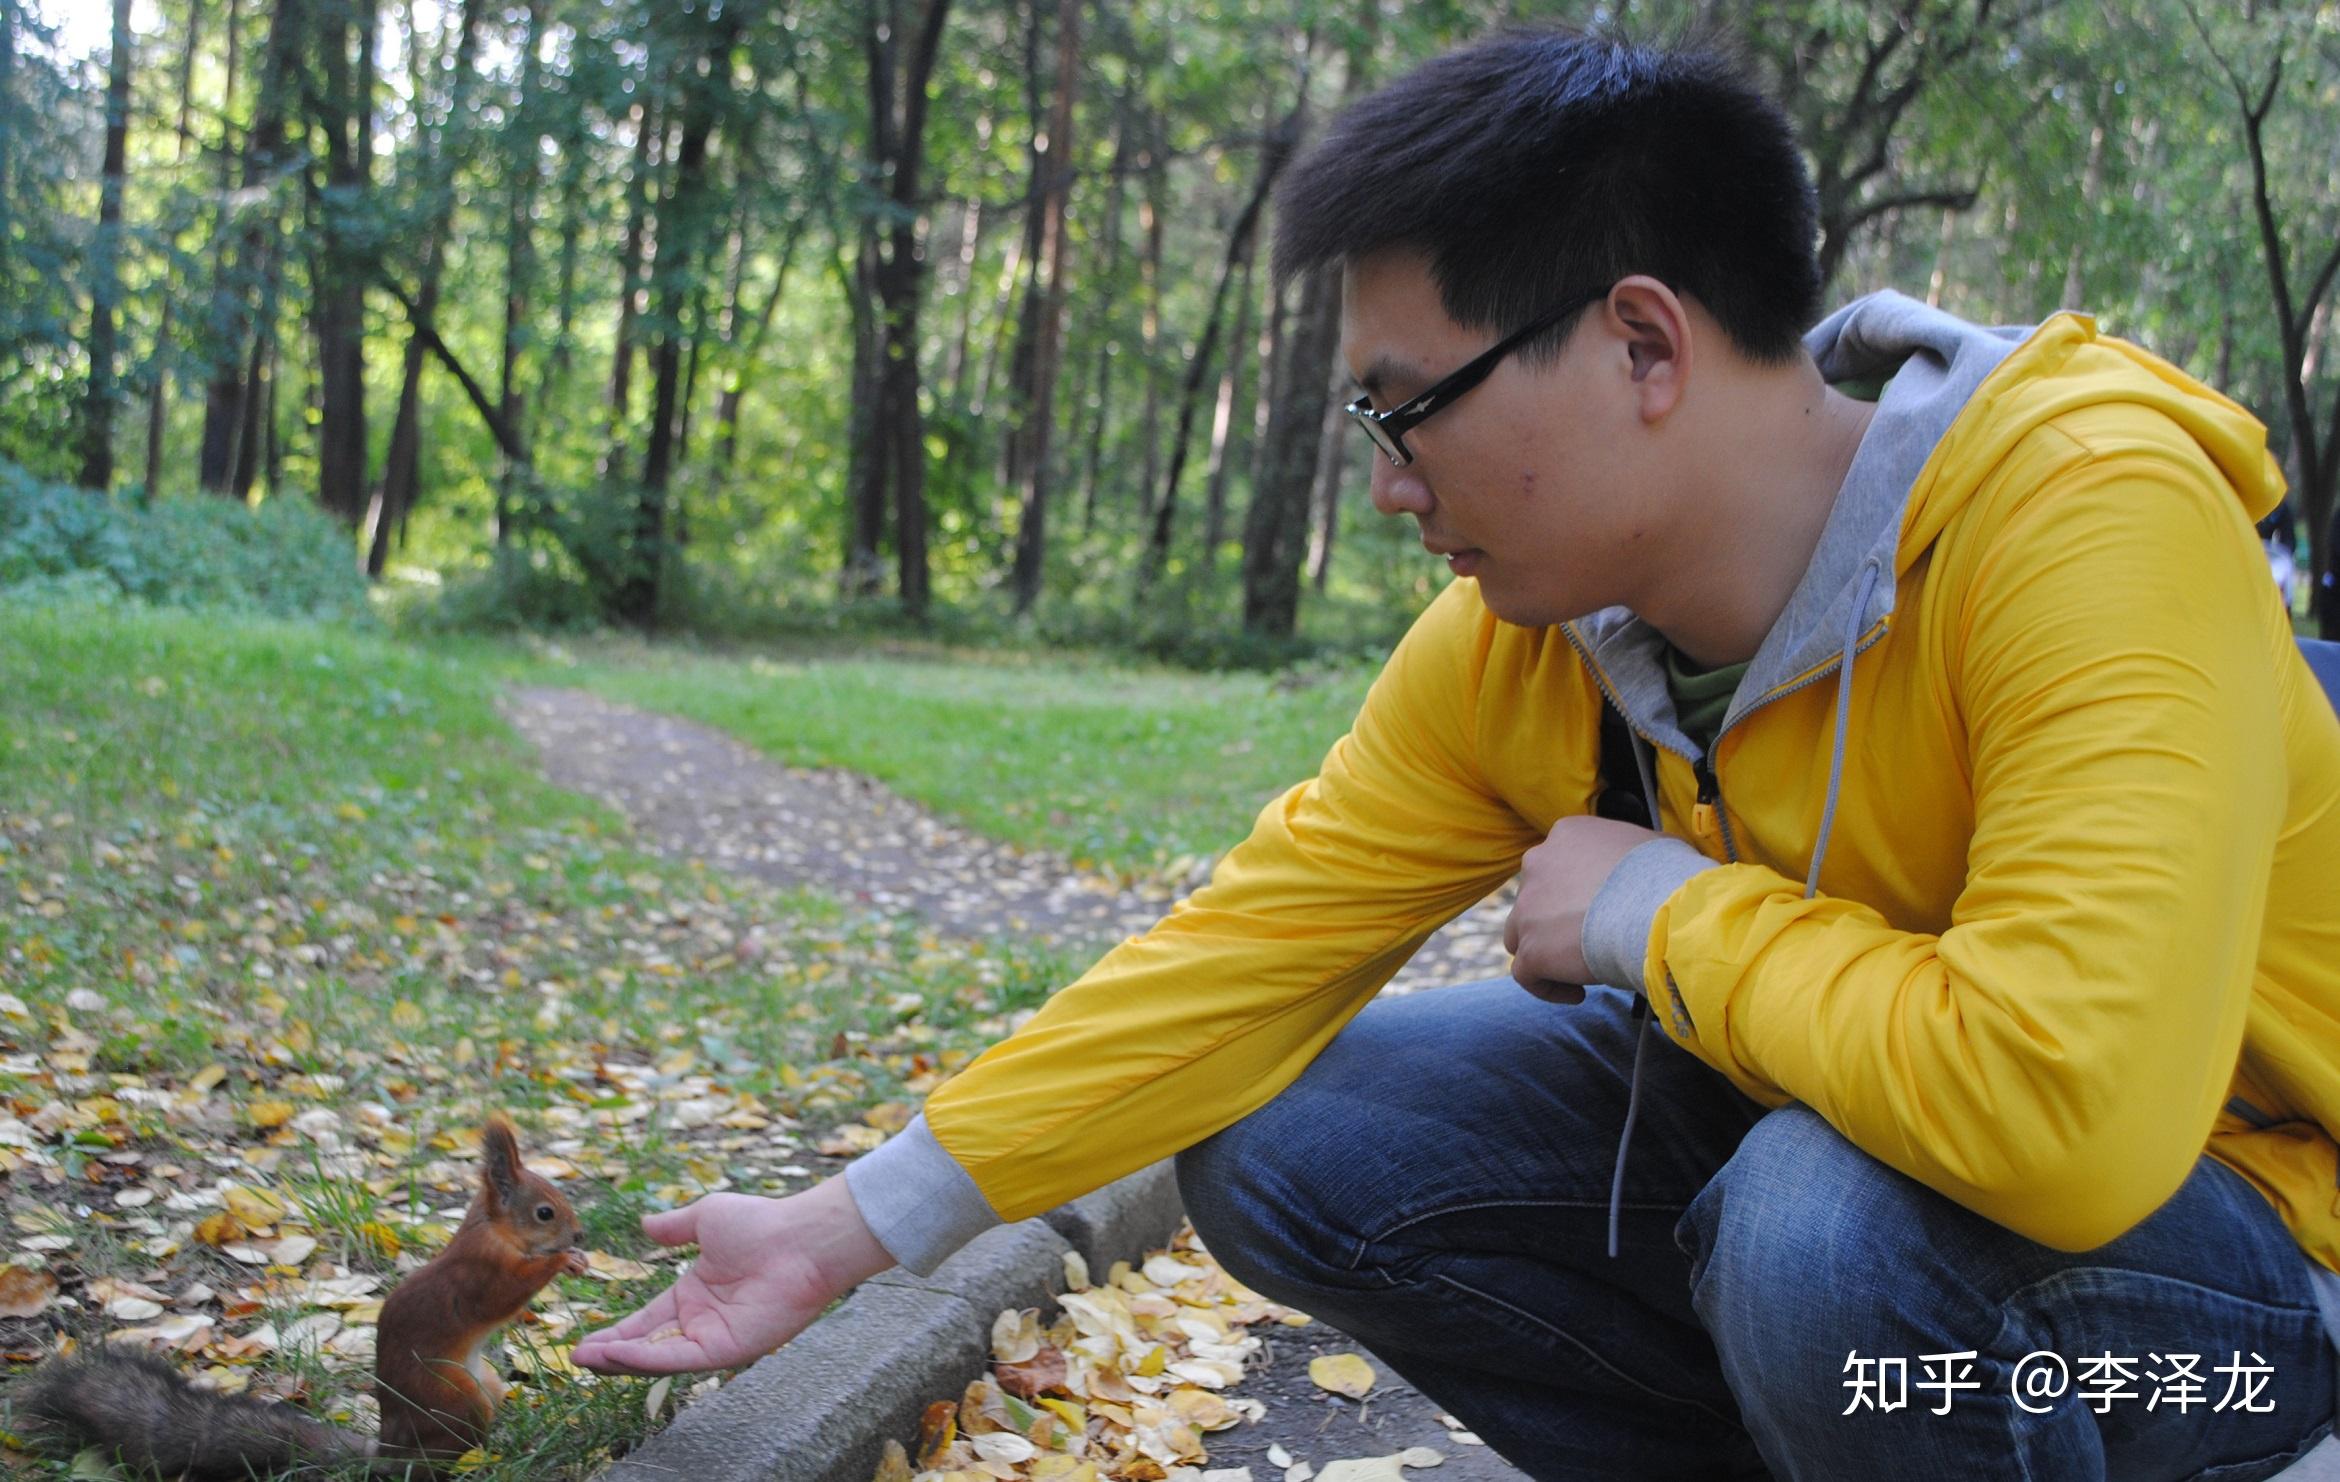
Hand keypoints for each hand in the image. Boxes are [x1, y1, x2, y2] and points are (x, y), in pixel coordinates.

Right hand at [572, 1177, 894, 1375]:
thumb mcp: (705, 1219)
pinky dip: (647, 1359)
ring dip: (621, 1360)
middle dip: (611, 1354)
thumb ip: (674, 1227)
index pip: (646, 1321)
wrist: (801, 1237)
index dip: (617, 1332)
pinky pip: (680, 1359)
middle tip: (577, 1357)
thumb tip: (645, 1224)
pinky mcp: (728, 1350)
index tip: (585, 1340)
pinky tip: (618, 1353)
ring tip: (587, 1358)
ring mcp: (714, 1337)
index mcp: (694, 1294)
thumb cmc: (762, 1223)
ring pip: (658, 1358)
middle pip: (647, 1346)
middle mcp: (701, 1321)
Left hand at [1504, 815, 1663, 1002]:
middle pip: (1535, 897)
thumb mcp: (1656, 845)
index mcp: (1567, 835)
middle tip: (1590, 940)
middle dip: (1555, 920)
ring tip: (1580, 968)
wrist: (1658, 910)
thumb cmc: (1668, 877)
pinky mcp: (1531, 948)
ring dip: (1545, 950)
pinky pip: (1525, 973)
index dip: (1576, 891)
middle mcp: (1538, 863)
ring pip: (1521, 933)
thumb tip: (1654, 866)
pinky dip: (1547, 986)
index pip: (1559, 864)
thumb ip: (1636, 854)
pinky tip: (1577, 993)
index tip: (1603, 911)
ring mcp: (1528, 907)